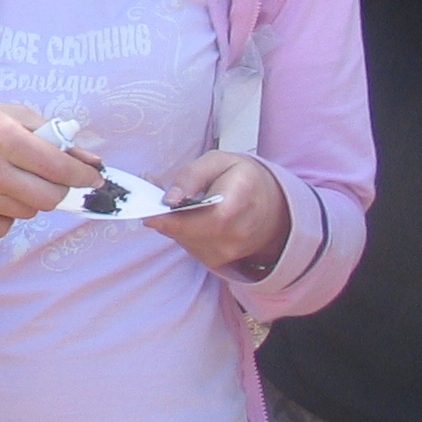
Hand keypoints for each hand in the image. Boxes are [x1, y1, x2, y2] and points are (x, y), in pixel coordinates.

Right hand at [0, 97, 101, 235]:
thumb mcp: (8, 112)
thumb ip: (51, 134)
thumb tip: (91, 161)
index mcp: (2, 134)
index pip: (60, 167)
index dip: (84, 175)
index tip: (93, 178)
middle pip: (49, 198)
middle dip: (59, 190)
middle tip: (51, 179)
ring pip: (28, 212)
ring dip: (29, 199)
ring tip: (7, 179)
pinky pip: (3, 227)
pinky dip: (4, 215)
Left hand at [149, 152, 287, 274]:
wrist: (273, 208)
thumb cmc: (243, 178)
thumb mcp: (219, 161)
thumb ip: (192, 175)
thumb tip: (170, 199)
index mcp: (242, 199)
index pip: (207, 218)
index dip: (174, 218)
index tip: (149, 212)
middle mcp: (239, 232)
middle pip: (189, 232)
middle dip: (164, 218)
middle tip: (150, 200)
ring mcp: (230, 251)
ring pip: (184, 240)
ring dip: (171, 224)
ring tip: (172, 204)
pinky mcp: (218, 260)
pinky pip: (188, 246)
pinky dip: (180, 232)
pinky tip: (185, 217)